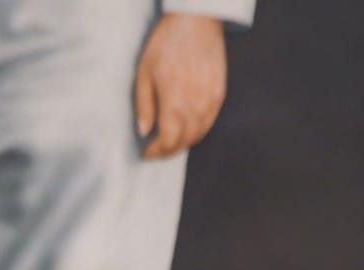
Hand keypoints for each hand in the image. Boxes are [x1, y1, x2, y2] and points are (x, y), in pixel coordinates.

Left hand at [135, 13, 227, 158]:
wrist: (195, 22)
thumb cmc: (167, 44)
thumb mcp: (144, 74)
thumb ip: (144, 106)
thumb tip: (143, 131)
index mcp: (174, 102)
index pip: (168, 141)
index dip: (157, 152)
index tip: (147, 152)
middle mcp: (195, 105)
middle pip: (184, 141)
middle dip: (169, 151)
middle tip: (157, 151)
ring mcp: (211, 100)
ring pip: (199, 134)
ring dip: (184, 143)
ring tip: (170, 143)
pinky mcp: (220, 93)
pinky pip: (210, 121)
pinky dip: (198, 131)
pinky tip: (187, 129)